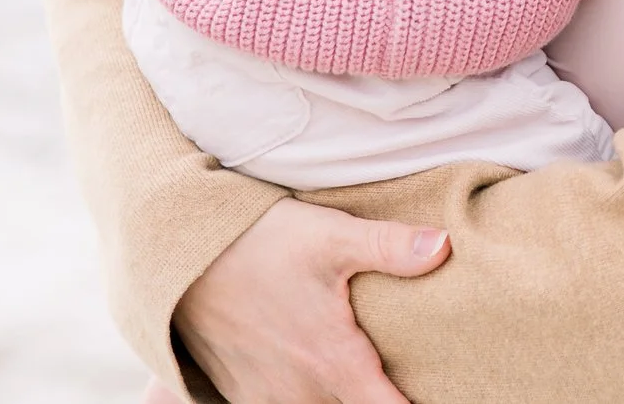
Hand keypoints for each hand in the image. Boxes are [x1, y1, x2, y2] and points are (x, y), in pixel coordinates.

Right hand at [171, 198, 449, 403]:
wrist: (178, 253)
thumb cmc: (257, 243)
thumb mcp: (330, 236)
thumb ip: (391, 247)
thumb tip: (445, 246)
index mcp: (334, 363)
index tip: (432, 393)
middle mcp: (300, 393)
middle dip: (374, 396)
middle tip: (394, 373)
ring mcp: (266, 398)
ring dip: (337, 396)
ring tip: (357, 374)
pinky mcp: (239, 394)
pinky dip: (303, 396)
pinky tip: (310, 374)